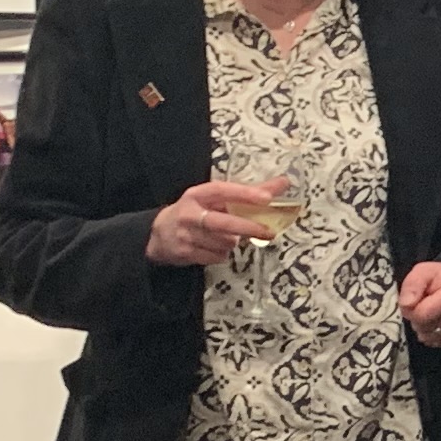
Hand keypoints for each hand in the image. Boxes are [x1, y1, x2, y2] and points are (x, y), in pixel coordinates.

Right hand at [149, 180, 284, 266]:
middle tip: (268, 232)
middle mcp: (190, 213)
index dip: (245, 194)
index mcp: (198, 194)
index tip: (267, 197)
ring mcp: (187, 234)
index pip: (223, 191)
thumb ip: (248, 193)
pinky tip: (215, 247)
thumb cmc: (195, 212)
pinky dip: (222, 254)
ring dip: (233, 242)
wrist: (158, 234)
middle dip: (248, 227)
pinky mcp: (186, 253)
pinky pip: (217, 257)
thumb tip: (282, 184)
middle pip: (223, 222)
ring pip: (225, 243)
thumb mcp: (214, 199)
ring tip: (227, 237)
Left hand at [397, 261, 440, 346]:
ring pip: (430, 337)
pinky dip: (431, 334)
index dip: (411, 310)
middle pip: (426, 328)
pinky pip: (438, 342)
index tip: (413, 301)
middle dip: (417, 319)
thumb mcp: (421, 272)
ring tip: (429, 313)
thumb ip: (412, 284)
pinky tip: (434, 321)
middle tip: (421, 306)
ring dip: (423, 328)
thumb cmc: (436, 279)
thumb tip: (407, 305)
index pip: (422, 316)